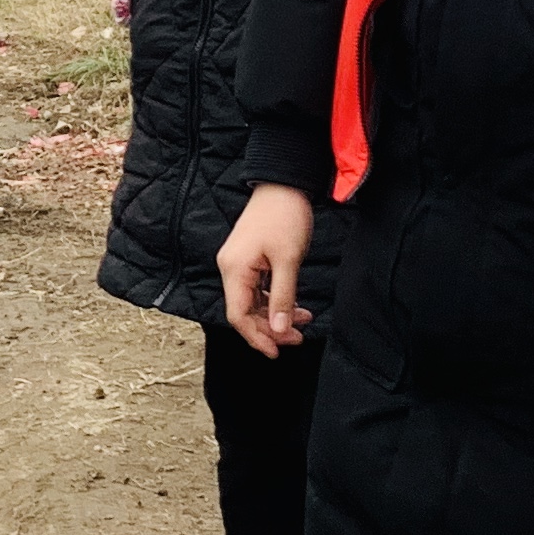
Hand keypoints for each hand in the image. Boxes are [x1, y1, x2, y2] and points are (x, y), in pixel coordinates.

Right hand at [217, 181, 316, 358]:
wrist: (283, 182)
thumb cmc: (285, 215)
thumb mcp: (288, 260)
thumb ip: (282, 297)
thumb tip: (278, 330)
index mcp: (234, 269)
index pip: (238, 316)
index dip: (257, 337)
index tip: (277, 352)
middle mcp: (231, 268)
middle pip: (244, 312)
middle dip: (270, 328)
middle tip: (298, 337)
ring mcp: (239, 263)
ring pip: (253, 302)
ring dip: (275, 315)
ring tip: (302, 322)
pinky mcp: (249, 259)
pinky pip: (258, 289)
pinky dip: (275, 300)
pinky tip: (295, 306)